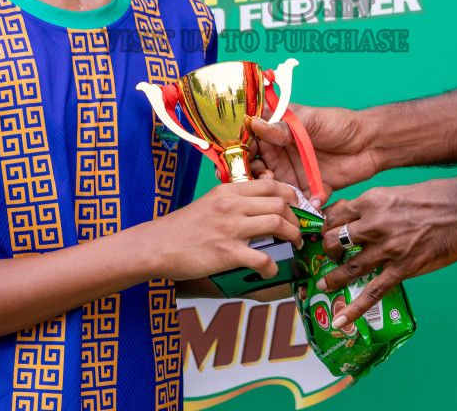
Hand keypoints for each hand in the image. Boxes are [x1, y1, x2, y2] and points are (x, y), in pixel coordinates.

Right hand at [137, 179, 302, 281]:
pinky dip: (273, 267)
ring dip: (292, 237)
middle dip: (297, 218)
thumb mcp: (210, 202)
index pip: (272, 185)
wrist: (157, 246)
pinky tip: (271, 271)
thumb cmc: (183, 227)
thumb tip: (262, 196)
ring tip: (293, 246)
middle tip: (299, 231)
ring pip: (277, 224)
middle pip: (280, 203)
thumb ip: (235, 198)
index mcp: (228, 191)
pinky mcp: (226, 253)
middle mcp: (232, 205)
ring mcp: (230, 229)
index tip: (298, 208)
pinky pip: (262, 259)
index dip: (293, 196)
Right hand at [248, 104, 381, 200]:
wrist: (370, 142)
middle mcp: (281, 155)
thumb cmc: (339, 123)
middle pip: (256, 169)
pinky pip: (300, 203)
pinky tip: (310, 202)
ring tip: (283, 193)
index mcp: (277, 133)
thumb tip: (255, 124)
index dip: (242, 150)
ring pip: (274, 190)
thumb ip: (283, 126)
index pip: (250, 142)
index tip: (242, 157)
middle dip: (254, 177)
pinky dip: (303, 206)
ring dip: (274, 195)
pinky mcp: (310, 189)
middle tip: (265, 177)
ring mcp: (295, 173)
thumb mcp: (310, 120)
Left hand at [315, 170, 456, 329]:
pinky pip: (373, 292)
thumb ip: (379, 207)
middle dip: (328, 249)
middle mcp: (374, 224)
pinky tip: (341, 319)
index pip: (337, 214)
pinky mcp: (404, 268)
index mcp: (372, 200)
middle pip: (335, 240)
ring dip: (333, 278)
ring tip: (325, 284)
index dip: (329, 224)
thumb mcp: (399, 192)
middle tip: (329, 255)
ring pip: (348, 267)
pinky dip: (354, 308)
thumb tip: (366, 219)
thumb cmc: (439, 195)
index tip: (328, 231)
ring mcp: (388, 248)